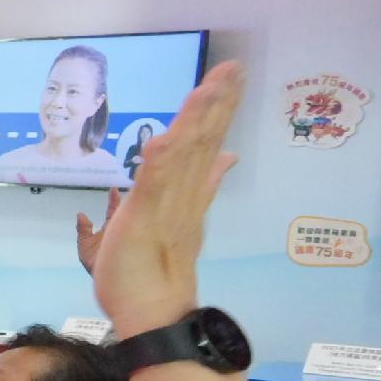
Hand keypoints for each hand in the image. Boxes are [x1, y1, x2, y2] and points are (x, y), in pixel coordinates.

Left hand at [77, 61, 241, 339]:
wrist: (152, 314)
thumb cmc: (151, 272)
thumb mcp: (177, 220)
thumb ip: (202, 187)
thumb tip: (226, 158)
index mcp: (190, 194)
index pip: (207, 143)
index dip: (219, 109)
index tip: (231, 76)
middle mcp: (186, 196)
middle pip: (205, 141)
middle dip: (219, 102)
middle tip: (234, 66)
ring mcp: (169, 206)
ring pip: (188, 154)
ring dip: (199, 118)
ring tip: (215, 83)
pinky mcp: (146, 219)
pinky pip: (157, 184)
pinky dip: (164, 160)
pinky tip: (169, 136)